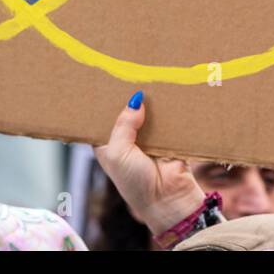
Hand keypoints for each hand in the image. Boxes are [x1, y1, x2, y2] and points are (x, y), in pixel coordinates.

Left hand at [94, 91, 205, 235]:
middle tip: (130, 74)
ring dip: (151, 104)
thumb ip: (123, 125)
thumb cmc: (135, 183)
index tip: (105, 82)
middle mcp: (128, 140)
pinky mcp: (169, 139)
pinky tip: (168, 95)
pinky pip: (168, 120)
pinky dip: (169, 111)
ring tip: (150, 79)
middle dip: (129, 100)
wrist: (168, 199)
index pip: (103, 120)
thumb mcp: (118, 153)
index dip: (104, 104)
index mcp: (109, 145)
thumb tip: (135, 101)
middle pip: (127, 113)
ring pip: (148, 115)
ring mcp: (149, 139)